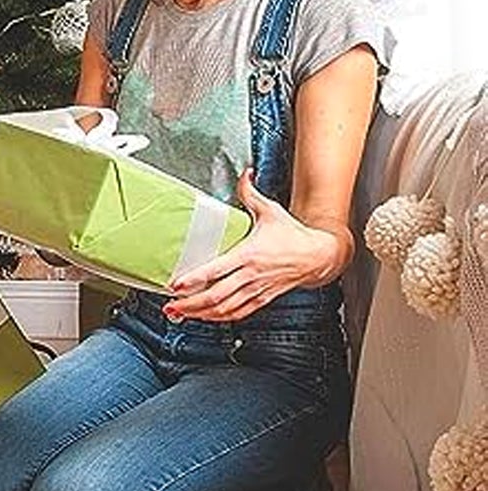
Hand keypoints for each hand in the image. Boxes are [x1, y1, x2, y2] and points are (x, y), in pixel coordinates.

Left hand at [164, 169, 341, 322]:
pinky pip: (239, 313)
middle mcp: (251, 276)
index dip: (195, 279)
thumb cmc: (293, 234)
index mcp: (249, 254)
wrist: (320, 255)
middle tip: (170, 305)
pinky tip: (205, 317)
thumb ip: (251, 193)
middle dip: (191, 304)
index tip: (176, 284)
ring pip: (226, 309)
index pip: (218, 270)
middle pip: (217, 296)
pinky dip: (220, 318)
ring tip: (180, 314)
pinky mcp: (263, 299)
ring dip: (201, 314)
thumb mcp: (270, 210)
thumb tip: (245, 173)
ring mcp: (257, 290)